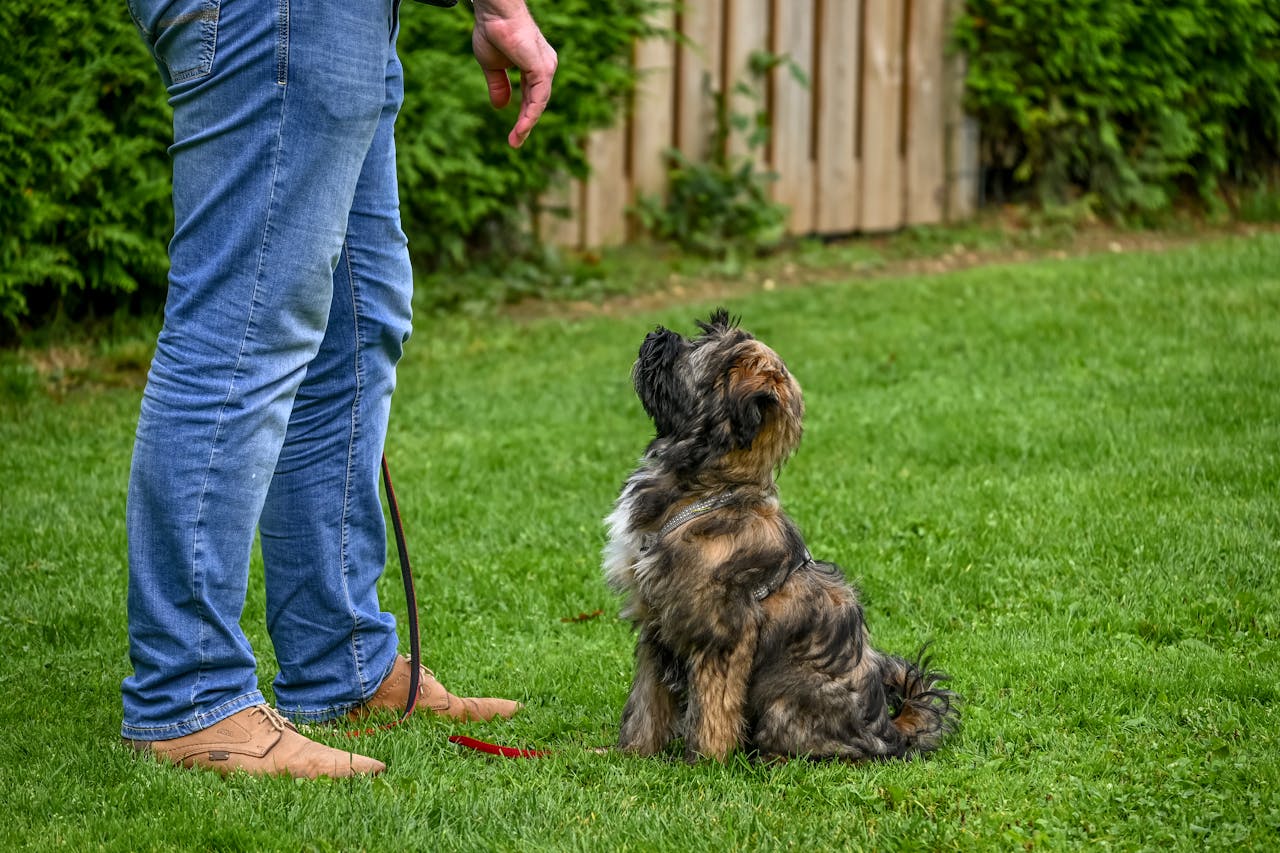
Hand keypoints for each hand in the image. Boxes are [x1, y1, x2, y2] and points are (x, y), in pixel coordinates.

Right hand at [471, 1, 557, 147]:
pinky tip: (523, 127)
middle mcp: (545, 67)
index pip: (532, 97)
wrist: (494, 14)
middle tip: (515, 143)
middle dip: (526, 124)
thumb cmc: (493, 32)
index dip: (524, 116)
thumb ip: (499, 86)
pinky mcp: (542, 68)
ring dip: (528, 123)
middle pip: (537, 103)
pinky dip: (531, 114)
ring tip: (516, 139)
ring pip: (539, 103)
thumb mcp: (492, 66)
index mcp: (535, 67)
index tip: (514, 135)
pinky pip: (538, 98)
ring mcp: (546, 68)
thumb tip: (501, 108)